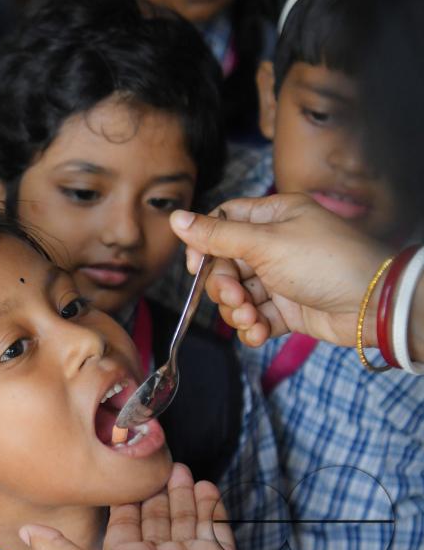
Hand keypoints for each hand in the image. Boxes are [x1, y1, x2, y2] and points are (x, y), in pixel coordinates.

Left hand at [20, 464, 257, 549]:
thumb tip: (25, 531)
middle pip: (156, 518)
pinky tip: (205, 486)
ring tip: (181, 467)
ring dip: (184, 494)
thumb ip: (58, 549)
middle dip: (157, 490)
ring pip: (186, 521)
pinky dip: (212, 507)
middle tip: (160, 461)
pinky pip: (216, 530)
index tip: (126, 469)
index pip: (124, 522)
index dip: (126, 498)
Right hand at [169, 194, 389, 347]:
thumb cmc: (326, 262)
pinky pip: (256, 316)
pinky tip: (259, 333)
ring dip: (236, 310)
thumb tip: (176, 218)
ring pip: (237, 294)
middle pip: (225, 263)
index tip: (197, 266)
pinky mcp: (288, 309)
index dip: (204, 243)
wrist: (374, 305)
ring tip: (251, 319)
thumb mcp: (264, 243)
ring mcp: (281, 278)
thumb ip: (216, 235)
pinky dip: (252, 327)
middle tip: (235, 298)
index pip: (224, 221)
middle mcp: (275, 244)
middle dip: (224, 285)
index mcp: (274, 216)